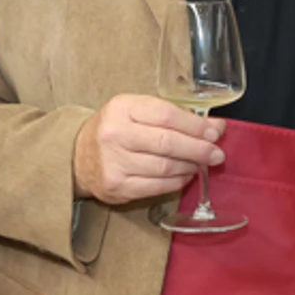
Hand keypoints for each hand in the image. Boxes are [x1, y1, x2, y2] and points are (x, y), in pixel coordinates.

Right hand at [73, 95, 224, 205]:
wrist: (78, 155)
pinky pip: (157, 186)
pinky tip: (185, 175)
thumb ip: (173, 115)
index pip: (166, 115)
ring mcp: (115, 162)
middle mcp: (115, 134)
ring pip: (165, 167)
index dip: (196, 125)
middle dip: (199, 149)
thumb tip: (215, 127)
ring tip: (201, 163)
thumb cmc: (115, 129)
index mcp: (122, 108)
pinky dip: (177, 181)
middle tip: (217, 154)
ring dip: (190, 166)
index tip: (216, 131)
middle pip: (168, 143)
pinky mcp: (118, 186)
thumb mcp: (137, 110)